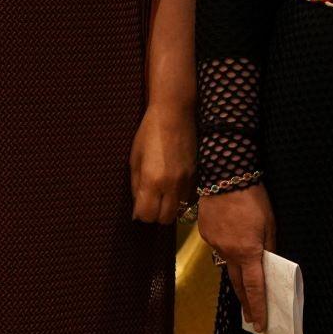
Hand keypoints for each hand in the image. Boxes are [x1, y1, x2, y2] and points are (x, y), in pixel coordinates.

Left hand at [129, 102, 195, 224]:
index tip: (138, 208)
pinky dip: (180, 197)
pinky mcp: (197, 175)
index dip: (140, 215)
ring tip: (163, 194)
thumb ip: (136, 185)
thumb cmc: (148, 134)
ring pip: (179, 209)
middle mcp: (171, 185)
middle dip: (155, 215)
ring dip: (169, 206)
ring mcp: (187, 181)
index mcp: (152, 181)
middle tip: (150, 204)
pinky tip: (174, 185)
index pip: (147, 215)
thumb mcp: (135, 160)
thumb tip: (136, 206)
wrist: (175, 115)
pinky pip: (188, 196)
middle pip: (165, 218)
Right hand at [199, 185, 276, 331]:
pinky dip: (228, 253)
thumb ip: (270, 246)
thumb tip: (269, 263)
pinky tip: (233, 246)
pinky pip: (219, 249)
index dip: (258, 307)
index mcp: (248, 252)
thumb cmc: (253, 199)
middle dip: (246, 303)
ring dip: (237, 278)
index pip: (254, 287)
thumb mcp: (270, 223)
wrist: (225, 178)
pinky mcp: (206, 235)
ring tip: (245, 291)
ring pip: (227, 266)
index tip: (259, 325)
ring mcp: (214, 245)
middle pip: (237, 284)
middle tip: (251, 319)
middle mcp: (228, 253)